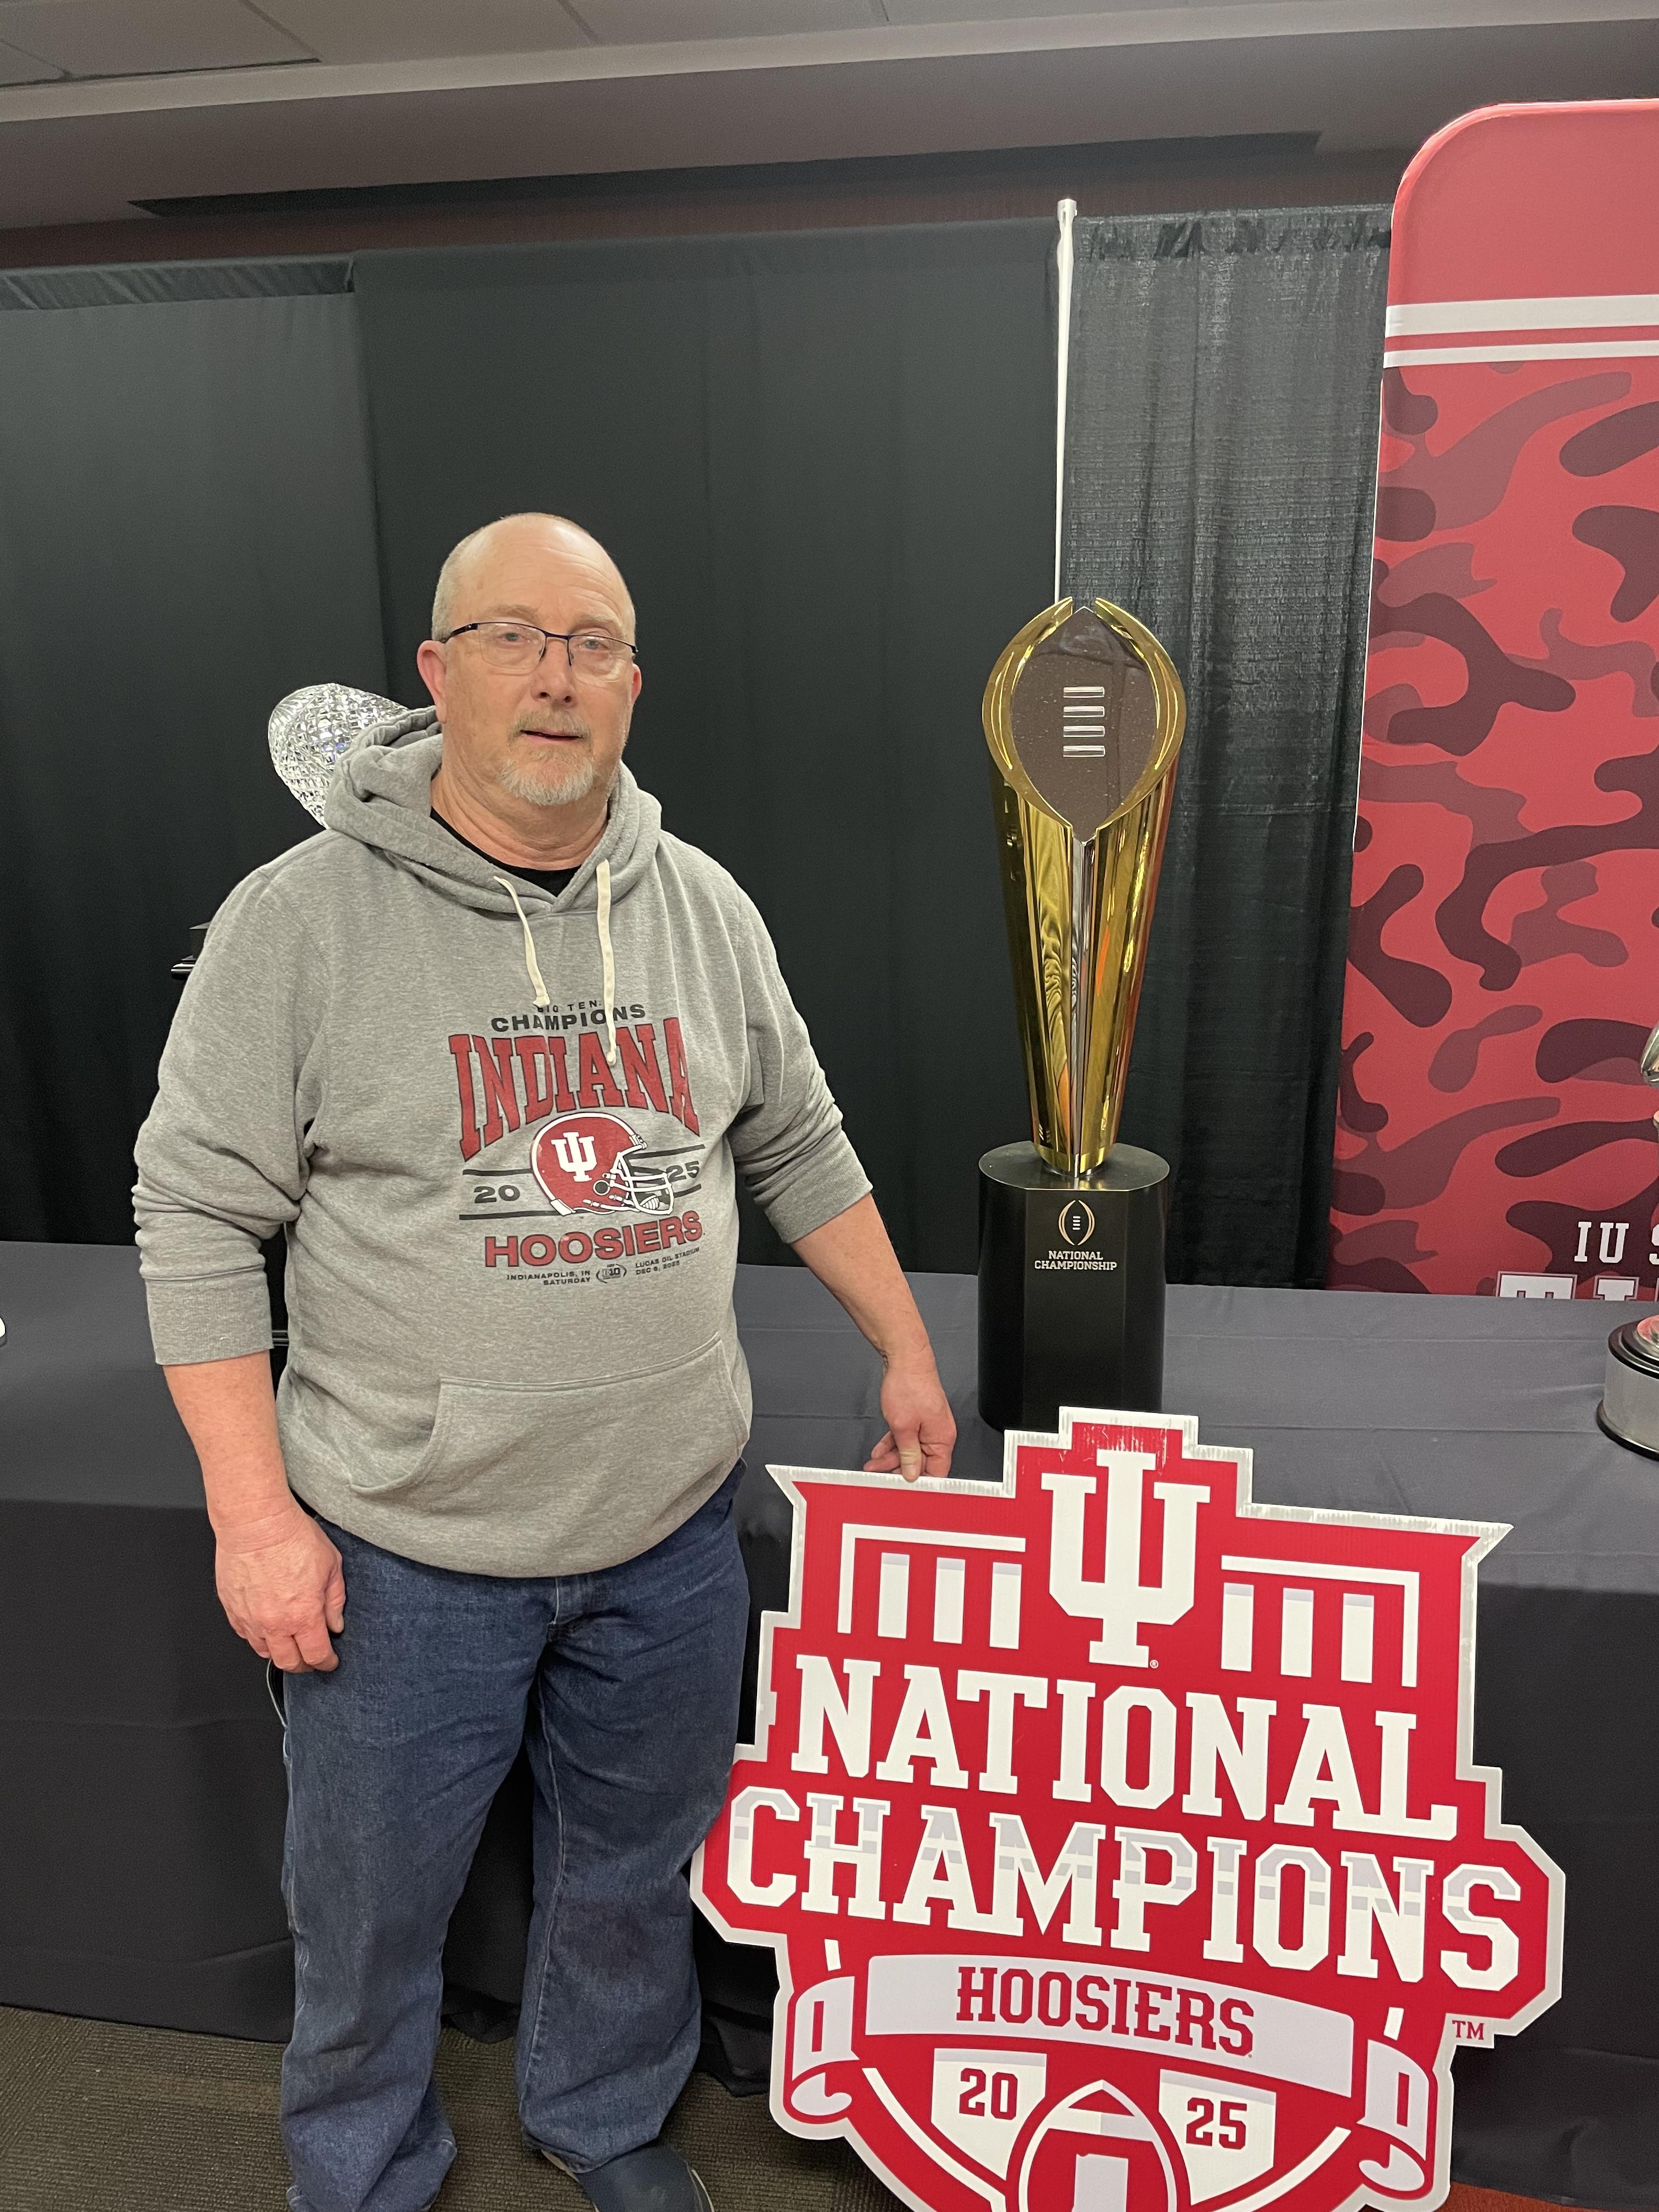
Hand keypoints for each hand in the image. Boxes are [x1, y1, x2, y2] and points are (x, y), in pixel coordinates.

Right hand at [215, 1507, 345, 1673]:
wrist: (256, 1523)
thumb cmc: (292, 1537)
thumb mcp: (331, 1565)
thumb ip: (334, 1600)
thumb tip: (335, 1623)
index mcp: (303, 1615)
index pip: (316, 1655)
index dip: (326, 1662)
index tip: (330, 1661)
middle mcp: (275, 1624)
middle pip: (289, 1663)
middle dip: (303, 1665)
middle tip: (311, 1657)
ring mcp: (250, 1619)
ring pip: (264, 1652)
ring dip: (279, 1652)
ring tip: (289, 1643)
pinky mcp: (233, 1610)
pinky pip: (245, 1635)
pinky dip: (258, 1637)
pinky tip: (268, 1628)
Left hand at [865, 1355, 956, 1481]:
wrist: (905, 1359)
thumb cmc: (909, 1385)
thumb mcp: (903, 1427)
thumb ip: (908, 1453)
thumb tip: (913, 1473)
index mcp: (942, 1438)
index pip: (936, 1472)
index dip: (920, 1482)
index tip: (903, 1487)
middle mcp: (938, 1433)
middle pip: (921, 1462)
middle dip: (898, 1468)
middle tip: (880, 1474)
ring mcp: (927, 1425)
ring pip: (910, 1450)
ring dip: (891, 1457)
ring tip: (874, 1463)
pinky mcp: (917, 1419)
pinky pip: (905, 1438)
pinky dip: (892, 1444)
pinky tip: (879, 1451)